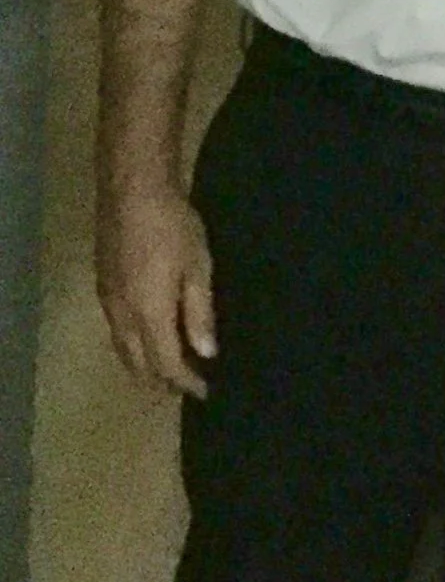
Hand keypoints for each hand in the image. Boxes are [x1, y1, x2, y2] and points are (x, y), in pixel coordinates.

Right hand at [96, 187, 216, 398]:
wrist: (132, 190)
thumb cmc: (173, 226)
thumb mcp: (198, 267)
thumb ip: (199, 313)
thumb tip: (205, 353)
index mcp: (149, 314)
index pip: (166, 364)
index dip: (185, 382)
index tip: (205, 391)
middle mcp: (122, 316)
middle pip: (138, 364)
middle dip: (162, 380)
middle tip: (187, 384)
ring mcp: (108, 301)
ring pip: (123, 349)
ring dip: (144, 364)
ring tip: (168, 367)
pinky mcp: (102, 286)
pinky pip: (116, 331)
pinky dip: (133, 345)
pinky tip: (147, 336)